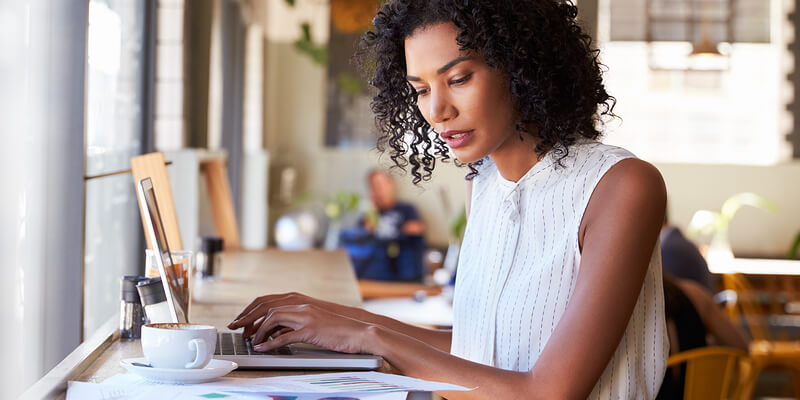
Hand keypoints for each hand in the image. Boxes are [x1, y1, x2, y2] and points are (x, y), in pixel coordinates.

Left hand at [227, 292, 371, 352]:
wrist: (358, 331)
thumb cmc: (335, 328)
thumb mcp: (311, 320)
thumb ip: (293, 321)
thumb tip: (272, 330)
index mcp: (300, 301)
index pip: (267, 300)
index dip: (250, 309)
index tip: (239, 319)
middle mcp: (301, 305)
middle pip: (265, 306)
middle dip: (247, 316)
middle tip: (236, 327)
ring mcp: (306, 316)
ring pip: (272, 318)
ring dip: (257, 330)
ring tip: (250, 339)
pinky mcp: (311, 330)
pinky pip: (285, 336)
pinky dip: (270, 343)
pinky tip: (262, 348)